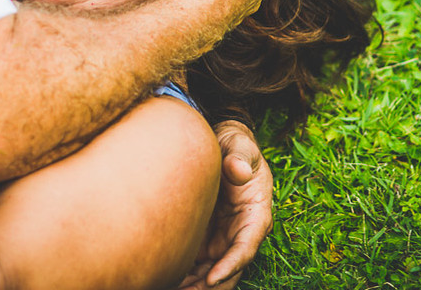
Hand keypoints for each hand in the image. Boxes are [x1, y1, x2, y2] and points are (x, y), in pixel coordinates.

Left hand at [180, 120, 273, 289]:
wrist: (220, 145)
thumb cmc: (234, 145)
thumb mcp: (240, 145)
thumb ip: (240, 156)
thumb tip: (238, 169)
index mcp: (256, 214)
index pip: (246, 247)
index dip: (231, 265)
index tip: (212, 279)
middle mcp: (241, 232)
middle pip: (228, 268)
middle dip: (209, 286)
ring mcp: (223, 238)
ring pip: (211, 272)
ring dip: (195, 286)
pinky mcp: (207, 238)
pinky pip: (197, 264)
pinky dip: (185, 276)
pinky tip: (165, 281)